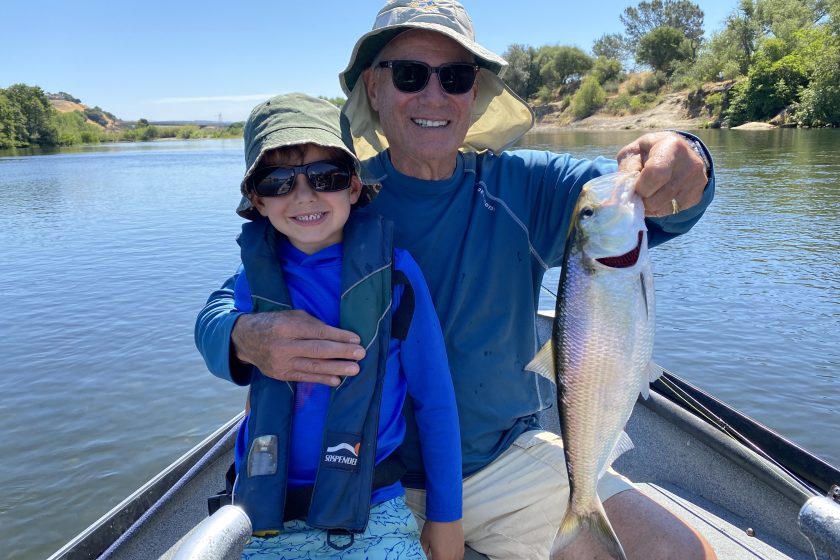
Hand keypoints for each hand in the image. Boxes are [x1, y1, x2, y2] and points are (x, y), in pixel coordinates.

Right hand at [231, 309, 364, 385]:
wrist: (246, 340)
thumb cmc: (275, 323)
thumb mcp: (292, 316)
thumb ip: (313, 325)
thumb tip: (339, 335)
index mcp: (287, 326)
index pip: (318, 332)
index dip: (339, 336)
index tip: (356, 339)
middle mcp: (283, 345)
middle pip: (318, 350)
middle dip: (342, 352)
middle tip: (360, 354)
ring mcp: (281, 362)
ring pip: (313, 367)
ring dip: (336, 368)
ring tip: (354, 369)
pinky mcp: (281, 375)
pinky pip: (305, 377)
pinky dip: (322, 379)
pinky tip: (337, 380)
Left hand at [420, 520, 463, 559]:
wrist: (446, 513)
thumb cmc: (433, 526)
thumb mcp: (424, 540)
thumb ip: (424, 551)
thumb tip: (424, 556)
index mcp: (441, 558)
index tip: (430, 557)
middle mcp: (451, 557)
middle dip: (439, 559)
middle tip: (435, 555)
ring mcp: (458, 552)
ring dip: (447, 559)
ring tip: (443, 555)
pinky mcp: (462, 546)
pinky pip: (459, 557)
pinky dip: (454, 557)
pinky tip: (450, 553)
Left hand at [616, 131, 707, 216]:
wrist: (678, 152)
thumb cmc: (649, 152)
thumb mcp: (633, 153)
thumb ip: (626, 171)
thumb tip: (619, 197)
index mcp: (671, 146)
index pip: (655, 173)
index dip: (640, 186)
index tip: (635, 184)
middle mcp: (689, 164)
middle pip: (656, 198)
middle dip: (641, 198)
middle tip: (639, 190)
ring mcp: (696, 181)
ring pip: (663, 208)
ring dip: (649, 205)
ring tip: (649, 192)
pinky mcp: (697, 196)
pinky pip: (672, 212)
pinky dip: (660, 209)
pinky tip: (660, 196)